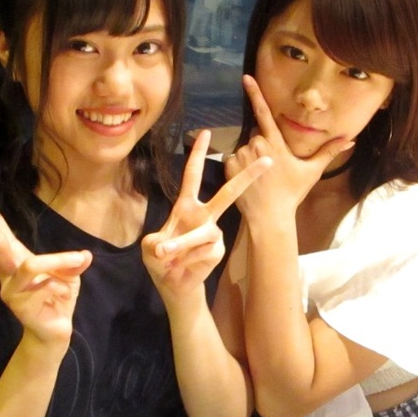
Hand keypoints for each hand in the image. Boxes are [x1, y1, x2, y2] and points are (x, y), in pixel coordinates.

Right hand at [0, 182, 92, 345]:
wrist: (56, 332)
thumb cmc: (58, 297)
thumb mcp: (71, 274)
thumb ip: (72, 262)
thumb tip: (84, 256)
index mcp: (16, 256)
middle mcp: (8, 271)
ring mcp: (11, 289)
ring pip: (29, 264)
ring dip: (58, 260)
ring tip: (77, 260)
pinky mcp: (19, 305)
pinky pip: (43, 285)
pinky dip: (61, 285)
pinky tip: (62, 295)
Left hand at [141, 129, 270, 297]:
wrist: (172, 284)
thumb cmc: (161, 260)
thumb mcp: (150, 247)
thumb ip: (157, 242)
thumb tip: (170, 247)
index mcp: (186, 206)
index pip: (192, 175)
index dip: (198, 154)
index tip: (205, 132)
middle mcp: (204, 216)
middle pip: (228, 193)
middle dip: (247, 177)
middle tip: (267, 159)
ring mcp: (213, 233)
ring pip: (200, 234)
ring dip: (180, 245)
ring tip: (166, 255)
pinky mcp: (217, 250)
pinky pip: (202, 252)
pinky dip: (185, 260)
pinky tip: (182, 265)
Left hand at [225, 75, 353, 218]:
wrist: (270, 216)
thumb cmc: (292, 193)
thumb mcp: (312, 171)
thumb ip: (329, 152)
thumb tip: (351, 139)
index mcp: (275, 143)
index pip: (264, 113)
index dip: (255, 93)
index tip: (246, 77)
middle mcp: (256, 145)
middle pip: (257, 134)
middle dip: (263, 144)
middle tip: (272, 166)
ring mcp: (241, 156)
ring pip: (246, 147)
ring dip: (251, 156)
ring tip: (262, 175)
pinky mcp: (230, 167)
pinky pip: (234, 158)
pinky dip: (240, 166)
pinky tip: (249, 179)